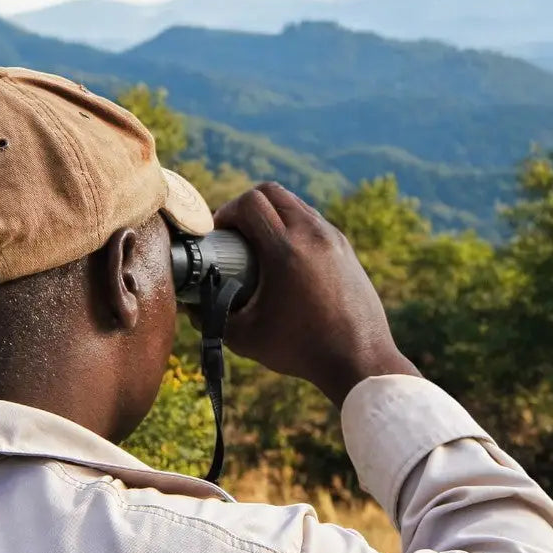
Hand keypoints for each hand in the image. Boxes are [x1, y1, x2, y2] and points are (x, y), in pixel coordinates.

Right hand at [205, 183, 418, 406]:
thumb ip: (212, 320)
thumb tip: (192, 307)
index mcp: (286, 249)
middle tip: (235, 236)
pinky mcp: (346, 249)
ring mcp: (334, 239)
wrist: (360, 360)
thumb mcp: (247, 338)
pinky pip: (314, 222)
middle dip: (246, 206)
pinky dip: (295, 227)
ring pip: (295, 204)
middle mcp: (313, 235)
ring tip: (259, 246)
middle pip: (271, 192)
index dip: (226, 212)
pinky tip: (287, 258)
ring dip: (273, 215)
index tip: (219, 235)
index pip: (250, 202)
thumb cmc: (302, 350)